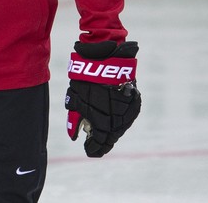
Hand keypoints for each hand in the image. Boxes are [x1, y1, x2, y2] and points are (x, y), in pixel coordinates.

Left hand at [65, 40, 140, 156]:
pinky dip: (117, 117)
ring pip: (119, 126)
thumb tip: (73, 135)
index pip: (99, 144)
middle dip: (101, 139)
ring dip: (110, 128)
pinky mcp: (134, 101)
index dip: (93, 148)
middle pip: (111, 137)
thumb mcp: (76, 99)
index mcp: (105, 125)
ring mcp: (130, 112)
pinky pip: (125, 115)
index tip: (87, 149)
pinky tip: (109, 115)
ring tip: (99, 127)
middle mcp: (120, 122)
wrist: (108, 59)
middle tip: (92, 140)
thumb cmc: (87, 79)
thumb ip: (75, 118)